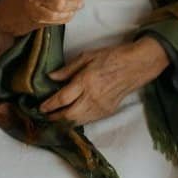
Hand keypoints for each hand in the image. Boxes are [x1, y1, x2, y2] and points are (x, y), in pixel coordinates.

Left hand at [39, 37, 168, 124]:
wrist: (136, 66)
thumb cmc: (112, 57)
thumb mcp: (87, 56)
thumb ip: (68, 69)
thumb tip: (51, 77)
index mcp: (86, 81)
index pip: (62, 99)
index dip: (49, 105)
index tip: (40, 107)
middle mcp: (92, 97)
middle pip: (68, 115)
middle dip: (54, 118)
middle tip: (45, 116)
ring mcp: (101, 107)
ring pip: (77, 121)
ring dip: (64, 122)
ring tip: (55, 118)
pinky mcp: (107, 111)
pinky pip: (88, 120)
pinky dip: (77, 121)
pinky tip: (71, 117)